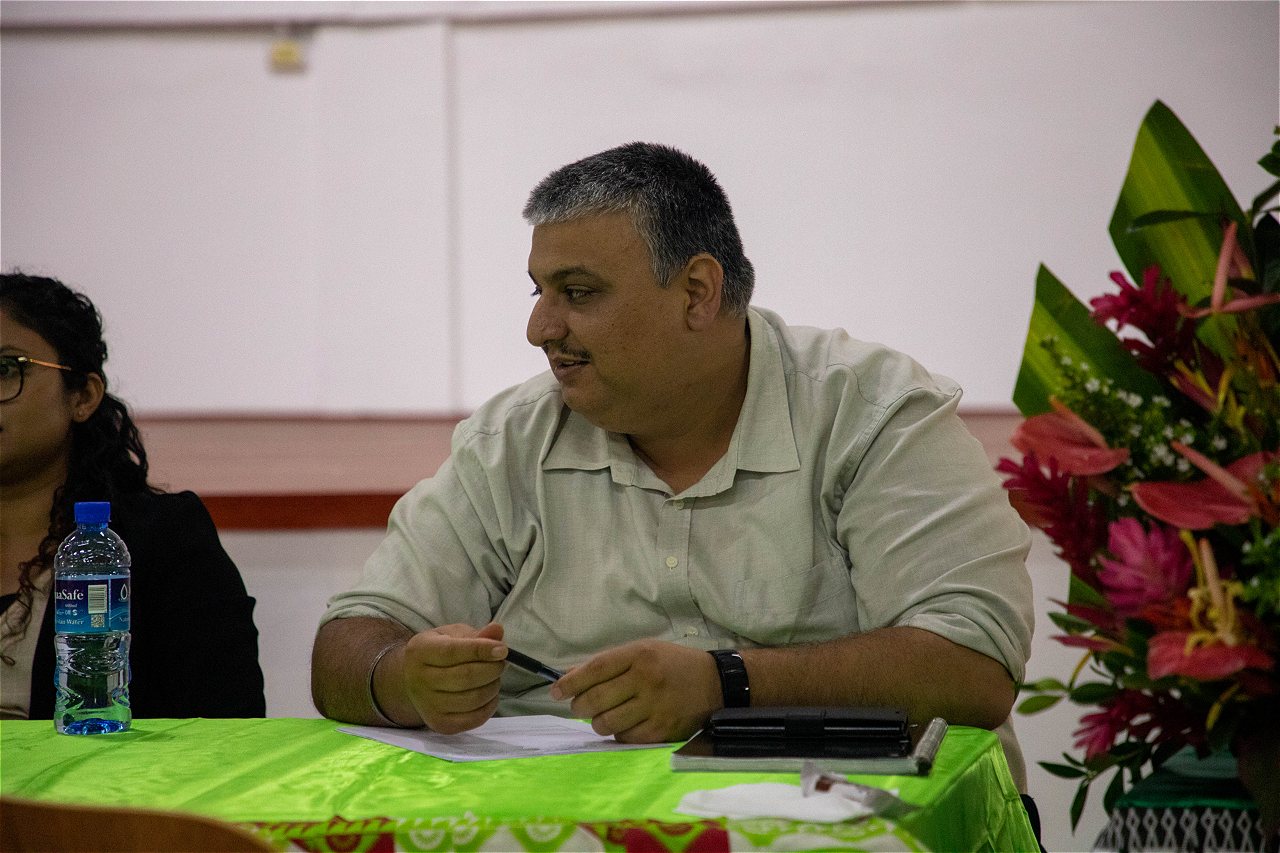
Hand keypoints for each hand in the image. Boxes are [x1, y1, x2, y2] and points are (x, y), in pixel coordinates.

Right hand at [398, 622, 506, 733]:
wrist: (413, 680)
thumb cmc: (439, 652)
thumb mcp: (454, 635)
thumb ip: (477, 634)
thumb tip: (497, 631)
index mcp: (420, 651)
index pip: (453, 652)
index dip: (481, 650)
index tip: (503, 650)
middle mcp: (419, 680)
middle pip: (465, 677)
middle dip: (492, 669)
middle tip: (501, 663)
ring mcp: (428, 706)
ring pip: (473, 699)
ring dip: (493, 686)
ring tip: (493, 677)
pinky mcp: (440, 724)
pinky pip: (474, 719)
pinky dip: (490, 706)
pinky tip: (489, 694)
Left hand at [552, 639, 719, 742]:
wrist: (716, 683)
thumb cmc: (673, 664)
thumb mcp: (644, 651)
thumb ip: (610, 663)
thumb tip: (571, 677)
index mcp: (639, 655)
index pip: (595, 669)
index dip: (570, 683)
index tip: (555, 692)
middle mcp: (646, 679)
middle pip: (595, 699)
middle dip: (578, 706)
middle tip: (578, 707)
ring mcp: (655, 707)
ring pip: (606, 723)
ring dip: (598, 722)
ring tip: (603, 716)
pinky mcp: (662, 730)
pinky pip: (625, 738)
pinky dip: (619, 733)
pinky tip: (625, 724)